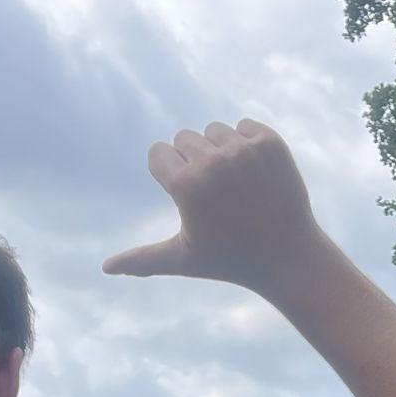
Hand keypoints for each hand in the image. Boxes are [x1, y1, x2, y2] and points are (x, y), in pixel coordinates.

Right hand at [103, 121, 326, 291]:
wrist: (289, 257)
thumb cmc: (230, 261)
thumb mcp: (184, 260)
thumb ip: (143, 258)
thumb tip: (106, 269)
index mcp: (185, 184)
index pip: (158, 154)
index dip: (171, 178)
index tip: (193, 203)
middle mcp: (213, 161)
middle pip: (184, 139)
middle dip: (193, 164)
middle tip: (218, 200)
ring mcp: (244, 149)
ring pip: (213, 131)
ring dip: (219, 153)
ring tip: (237, 189)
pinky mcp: (270, 142)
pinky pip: (244, 127)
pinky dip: (247, 147)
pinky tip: (257, 179)